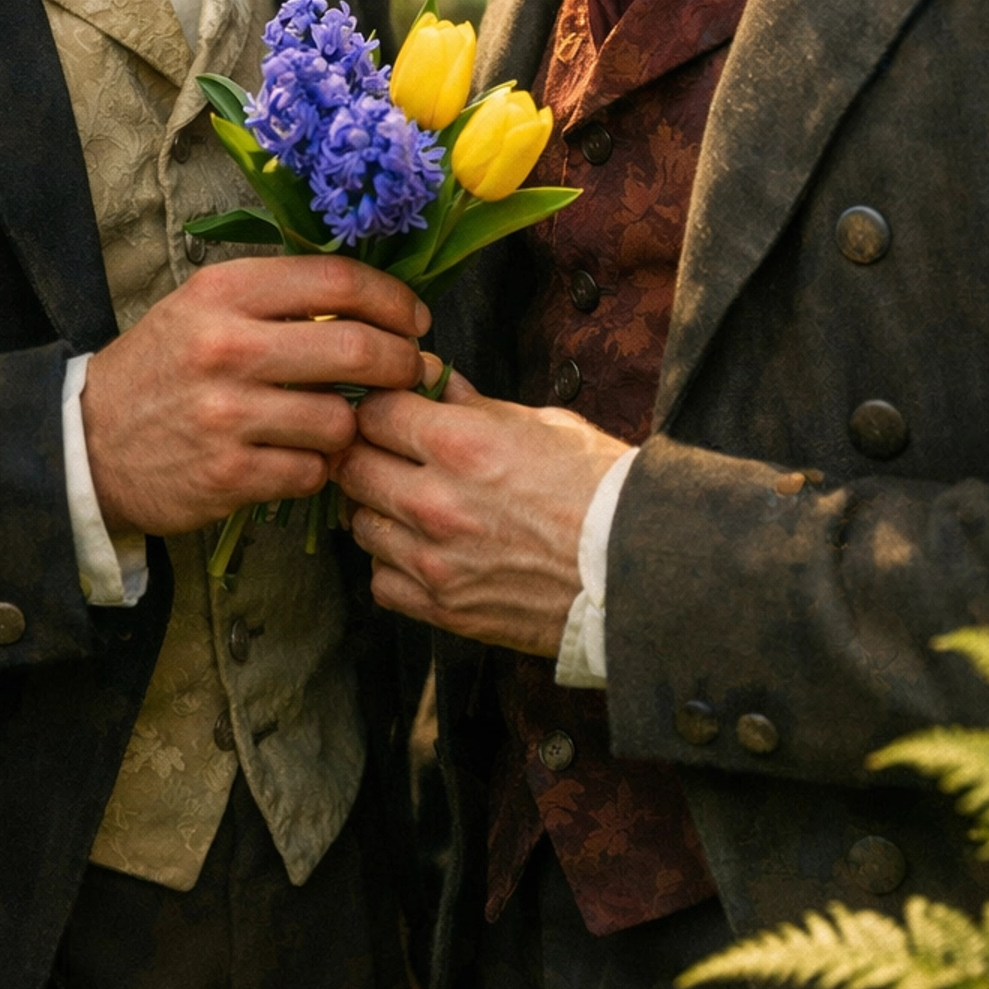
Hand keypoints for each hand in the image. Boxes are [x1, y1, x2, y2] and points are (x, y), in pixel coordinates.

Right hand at [81, 258, 434, 536]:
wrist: (88, 443)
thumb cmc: (163, 367)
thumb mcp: (205, 307)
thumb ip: (278, 297)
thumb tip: (371, 300)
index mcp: (226, 292)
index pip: (338, 281)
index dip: (392, 300)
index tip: (413, 318)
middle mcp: (228, 346)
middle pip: (357, 350)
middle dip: (401, 362)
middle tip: (409, 370)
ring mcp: (228, 414)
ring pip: (341, 419)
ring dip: (353, 425)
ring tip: (338, 421)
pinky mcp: (228, 475)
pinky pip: (312, 471)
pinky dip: (317, 467)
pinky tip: (299, 456)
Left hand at [337, 376, 627, 654]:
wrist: (636, 569)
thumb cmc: (600, 490)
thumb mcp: (541, 423)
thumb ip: (473, 404)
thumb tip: (433, 381)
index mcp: (461, 445)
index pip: (372, 413)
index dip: (378, 407)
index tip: (390, 410)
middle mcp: (435, 502)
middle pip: (351, 466)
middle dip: (365, 453)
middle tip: (388, 453)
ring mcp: (434, 560)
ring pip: (358, 525)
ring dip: (375, 510)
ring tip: (408, 503)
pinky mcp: (443, 608)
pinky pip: (380, 582)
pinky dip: (391, 565)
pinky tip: (420, 551)